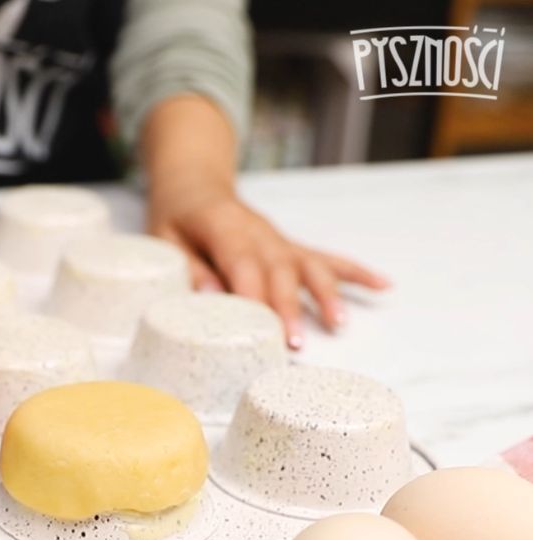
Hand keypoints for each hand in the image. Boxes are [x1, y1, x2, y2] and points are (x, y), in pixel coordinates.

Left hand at [148, 180, 390, 348]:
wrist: (196, 187)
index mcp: (224, 225)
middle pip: (280, 270)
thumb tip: (211, 298)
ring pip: (309, 265)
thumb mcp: (164, 239)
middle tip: (295, 344)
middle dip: (289, 307)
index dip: (253, 295)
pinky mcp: (290, 248)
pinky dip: (355, 273)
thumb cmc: (177, 218)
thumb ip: (187, 268)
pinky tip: (384, 287)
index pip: (243, 263)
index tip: (261, 327)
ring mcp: (279, 240)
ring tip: (339, 324)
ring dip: (326, 294)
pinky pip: (326, 259)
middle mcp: (260, 231)